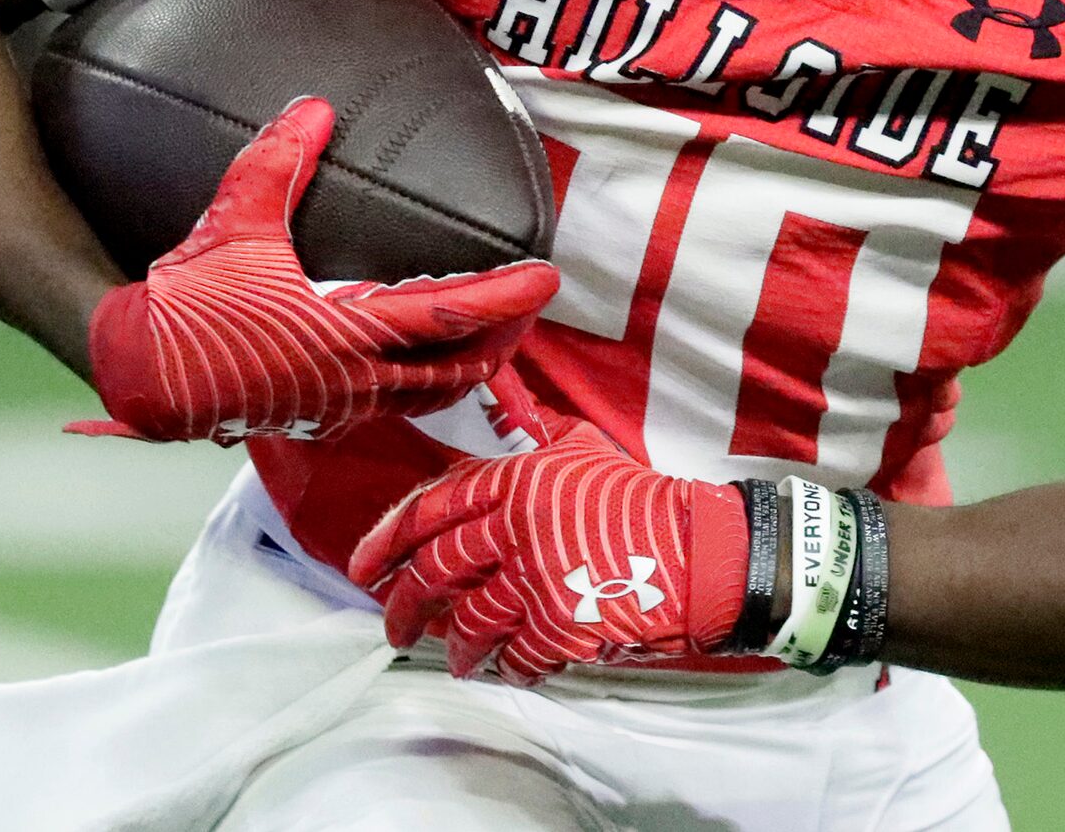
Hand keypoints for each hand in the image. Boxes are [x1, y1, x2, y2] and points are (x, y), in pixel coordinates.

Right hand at [71, 96, 558, 442]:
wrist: (137, 372)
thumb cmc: (185, 304)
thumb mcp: (234, 222)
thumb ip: (277, 162)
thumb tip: (315, 108)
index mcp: (344, 334)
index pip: (448, 317)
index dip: (504, 298)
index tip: (546, 278)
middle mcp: (352, 380)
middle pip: (456, 370)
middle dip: (501, 340)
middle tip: (530, 310)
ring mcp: (337, 406)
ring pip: (426, 395)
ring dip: (465, 366)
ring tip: (489, 337)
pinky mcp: (317, 418)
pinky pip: (390, 405)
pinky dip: (421, 383)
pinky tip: (417, 361)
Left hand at [350, 412, 750, 684]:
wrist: (701, 550)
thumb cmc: (641, 498)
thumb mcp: (581, 447)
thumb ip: (531, 432)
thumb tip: (495, 396)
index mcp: (517, 481)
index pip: (433, 510)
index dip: (388, 540)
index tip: (364, 566)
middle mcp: (518, 529)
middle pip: (437, 572)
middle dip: (405, 605)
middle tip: (394, 626)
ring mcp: (537, 580)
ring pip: (469, 621)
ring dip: (456, 647)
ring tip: (456, 659)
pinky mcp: (562, 627)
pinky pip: (515, 655)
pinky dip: (507, 667)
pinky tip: (507, 669)